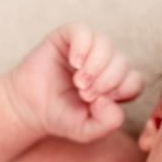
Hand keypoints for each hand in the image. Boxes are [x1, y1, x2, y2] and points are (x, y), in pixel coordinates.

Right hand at [5, 23, 144, 142]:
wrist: (28, 107)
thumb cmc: (59, 117)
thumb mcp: (86, 131)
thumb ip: (106, 124)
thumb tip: (109, 99)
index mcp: (113, 85)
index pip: (134, 81)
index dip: (121, 91)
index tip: (98, 103)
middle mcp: (103, 64)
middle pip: (121, 62)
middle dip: (106, 81)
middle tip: (84, 94)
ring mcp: (86, 48)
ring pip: (105, 44)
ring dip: (96, 65)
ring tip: (79, 82)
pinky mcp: (67, 37)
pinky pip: (83, 31)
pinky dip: (82, 47)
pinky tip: (74, 63)